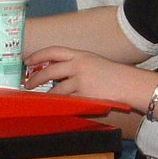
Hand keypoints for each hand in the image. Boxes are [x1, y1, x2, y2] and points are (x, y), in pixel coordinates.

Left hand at [23, 46, 147, 106]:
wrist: (130, 83)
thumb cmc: (113, 73)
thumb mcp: (93, 61)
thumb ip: (75, 64)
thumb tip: (55, 72)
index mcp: (80, 54)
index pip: (53, 51)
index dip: (38, 55)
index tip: (27, 61)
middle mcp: (78, 65)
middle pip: (50, 71)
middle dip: (35, 79)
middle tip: (27, 85)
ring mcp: (81, 81)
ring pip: (57, 90)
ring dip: (47, 96)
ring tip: (41, 100)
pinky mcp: (85, 96)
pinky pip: (68, 102)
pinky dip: (61, 105)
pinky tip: (56, 107)